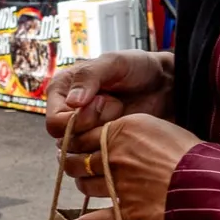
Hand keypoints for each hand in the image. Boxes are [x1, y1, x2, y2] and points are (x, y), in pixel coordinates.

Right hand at [44, 50, 173, 142]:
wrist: (165, 83)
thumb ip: (89, 77)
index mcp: (61, 91)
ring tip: (122, 116)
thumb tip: (72, 102)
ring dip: (104, 136)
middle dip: (94, 127)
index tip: (103, 101)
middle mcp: (67, 112)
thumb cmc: (138, 67)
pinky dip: (113, 145)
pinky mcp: (101, 143)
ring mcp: (85, 130)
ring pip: (82, 152)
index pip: (55, 122)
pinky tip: (127, 128)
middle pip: (66, 140)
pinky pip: (98, 157)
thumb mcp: (113, 62)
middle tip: (117, 107)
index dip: (77, 119)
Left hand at [51, 112, 198, 219]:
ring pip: (84, 186)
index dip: (74, 139)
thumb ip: (131, 129)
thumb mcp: (158, 126)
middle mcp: (113, 155)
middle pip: (77, 160)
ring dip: (81, 185)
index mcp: (120, 129)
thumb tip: (114, 135)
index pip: (83, 133)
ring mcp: (117, 184)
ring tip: (85, 183)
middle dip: (71, 162)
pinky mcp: (125, 210)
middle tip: (73, 162)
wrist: (206, 180)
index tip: (72, 143)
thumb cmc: (189, 151)